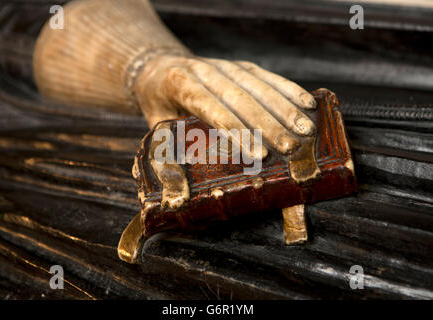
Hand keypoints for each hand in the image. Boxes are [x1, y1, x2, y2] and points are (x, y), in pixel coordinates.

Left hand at [134, 55, 316, 158]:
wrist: (161, 67)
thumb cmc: (160, 105)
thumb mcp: (154, 125)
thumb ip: (164, 152)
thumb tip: (178, 192)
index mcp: (181, 85)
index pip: (212, 109)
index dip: (238, 131)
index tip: (260, 155)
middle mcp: (206, 71)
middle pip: (241, 99)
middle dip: (269, 125)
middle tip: (292, 148)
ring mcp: (226, 66)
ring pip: (259, 86)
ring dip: (285, 109)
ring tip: (306, 131)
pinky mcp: (241, 66)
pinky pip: (267, 76)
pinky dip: (289, 89)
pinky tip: (307, 103)